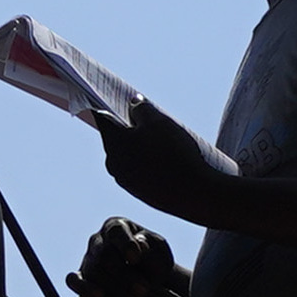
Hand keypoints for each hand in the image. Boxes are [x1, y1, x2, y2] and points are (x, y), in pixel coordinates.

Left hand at [95, 94, 231, 226]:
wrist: (194, 191)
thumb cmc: (173, 152)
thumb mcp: (158, 121)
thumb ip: (142, 108)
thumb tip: (133, 104)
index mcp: (113, 143)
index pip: (103, 118)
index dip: (111, 106)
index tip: (122, 102)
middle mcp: (113, 164)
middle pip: (117, 138)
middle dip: (131, 129)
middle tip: (153, 123)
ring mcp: (125, 181)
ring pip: (128, 156)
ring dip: (141, 147)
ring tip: (165, 143)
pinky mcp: (139, 194)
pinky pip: (138, 172)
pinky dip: (148, 164)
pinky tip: (168, 161)